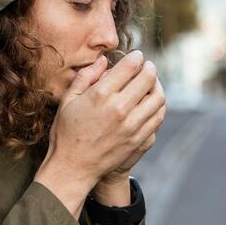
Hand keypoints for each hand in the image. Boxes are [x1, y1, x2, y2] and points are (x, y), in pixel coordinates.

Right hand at [34, 51, 163, 215]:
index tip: (137, 56)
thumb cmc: (66, 132)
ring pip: (158, 97)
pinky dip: (158, 105)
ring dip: (157, 85)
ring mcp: (132, 125)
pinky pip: (158, 117)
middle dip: (149, 67)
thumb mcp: (68, 100)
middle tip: (147, 65)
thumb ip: (86, 76)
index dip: (136, 57)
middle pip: (148, 78)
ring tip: (152, 82)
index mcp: (101, 95)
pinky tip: (152, 102)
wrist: (73, 167)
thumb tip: (104, 61)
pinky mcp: (139, 139)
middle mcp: (119, 108)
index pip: (130, 67)